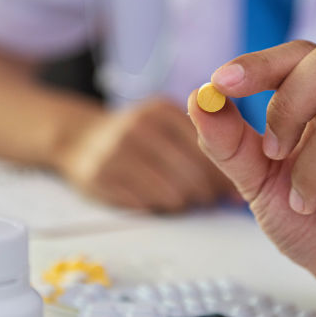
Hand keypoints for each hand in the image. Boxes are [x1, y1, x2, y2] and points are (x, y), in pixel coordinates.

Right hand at [55, 97, 233, 211]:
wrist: (78, 137)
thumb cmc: (137, 137)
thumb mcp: (166, 123)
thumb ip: (203, 145)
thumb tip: (237, 191)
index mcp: (162, 110)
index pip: (210, 150)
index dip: (222, 174)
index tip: (227, 188)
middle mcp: (139, 126)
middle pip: (194, 176)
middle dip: (206, 193)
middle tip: (206, 199)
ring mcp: (117, 151)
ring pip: (173, 195)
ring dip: (182, 203)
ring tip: (180, 197)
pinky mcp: (100, 176)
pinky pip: (146, 205)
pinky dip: (156, 207)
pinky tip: (154, 198)